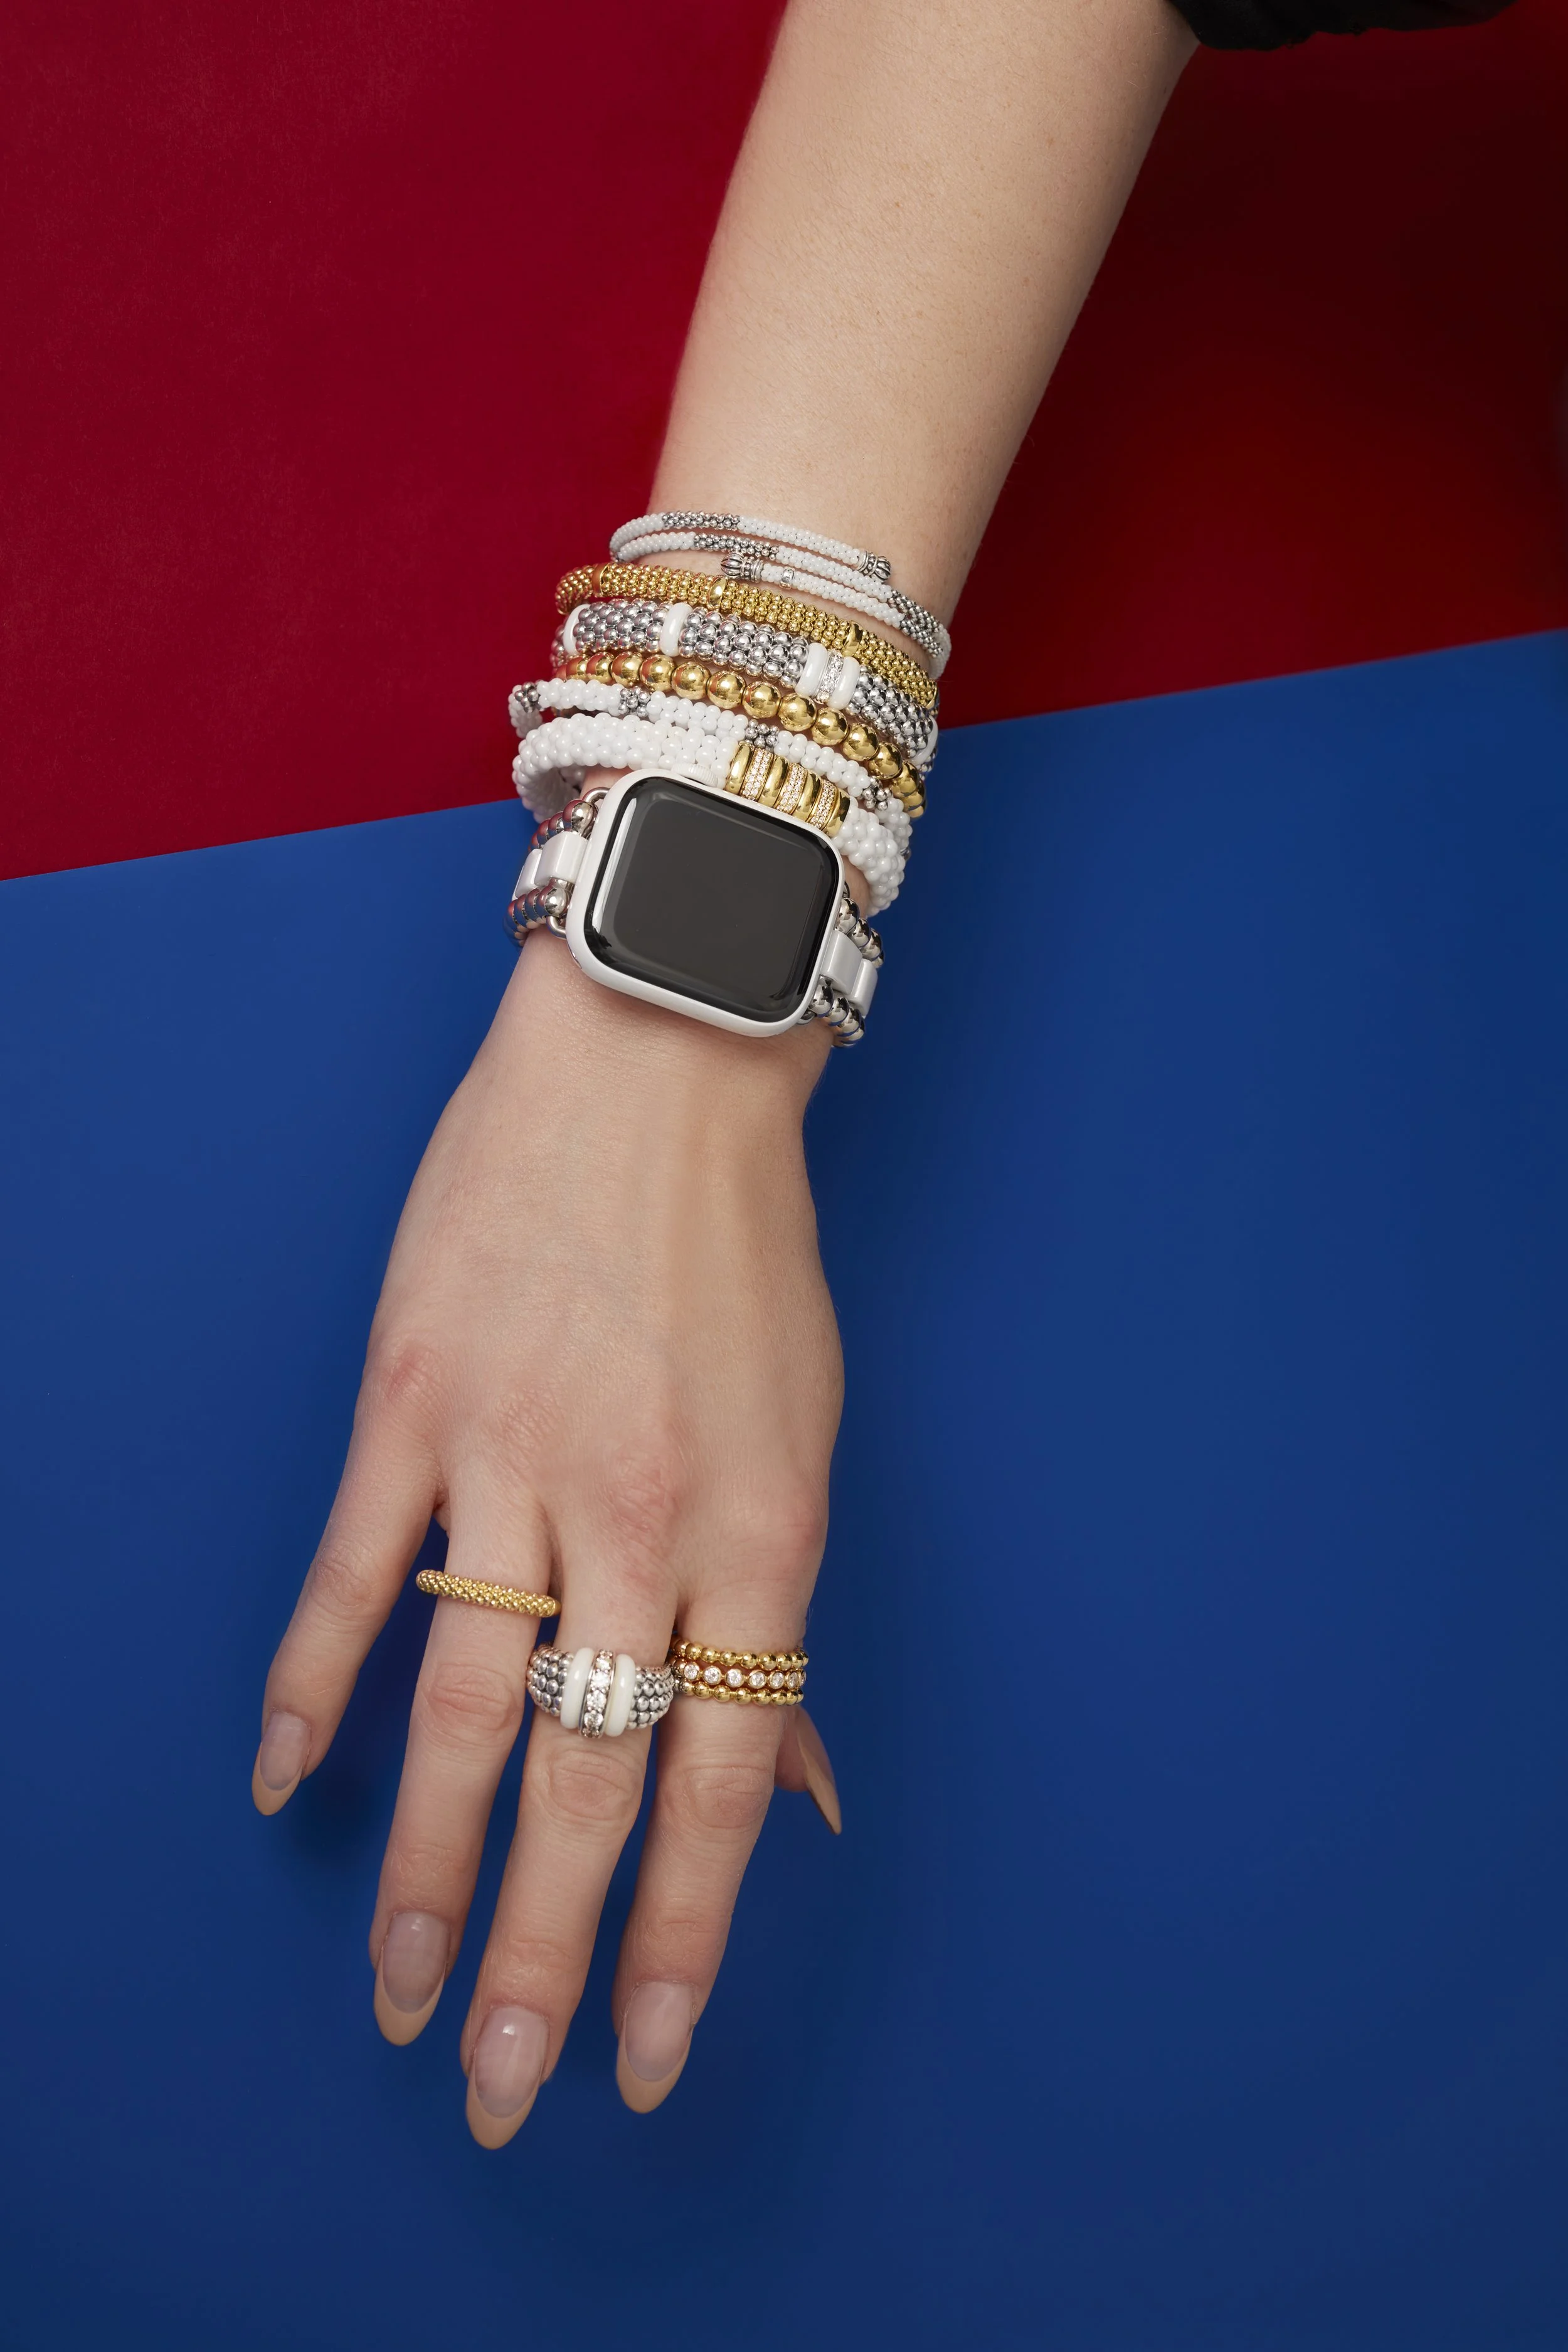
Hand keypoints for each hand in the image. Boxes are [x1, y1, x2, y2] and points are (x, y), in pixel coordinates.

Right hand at [252, 927, 843, 2142]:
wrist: (659, 1068)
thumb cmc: (745, 1261)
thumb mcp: (808, 1439)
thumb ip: (784, 1624)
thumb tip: (802, 1794)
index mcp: (763, 1537)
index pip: (720, 1786)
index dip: (682, 1941)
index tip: (647, 2060)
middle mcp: (641, 1517)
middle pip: (584, 1779)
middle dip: (538, 1952)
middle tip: (492, 2082)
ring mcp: (514, 1455)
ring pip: (457, 1706)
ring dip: (419, 1861)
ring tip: (394, 1985)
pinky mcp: (414, 1398)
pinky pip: (352, 1572)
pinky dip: (316, 1683)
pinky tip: (289, 1783)